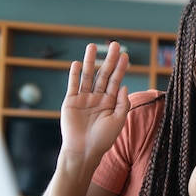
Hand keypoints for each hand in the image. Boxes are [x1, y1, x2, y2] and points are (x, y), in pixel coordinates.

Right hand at [61, 42, 130, 158]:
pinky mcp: (71, 102)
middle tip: (113, 44)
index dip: (120, 68)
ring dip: (90, 61)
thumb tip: (124, 85)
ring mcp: (84, 99)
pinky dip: (74, 74)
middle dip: (108, 60)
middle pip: (104, 74)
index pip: (116, 81)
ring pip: (88, 76)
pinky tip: (77, 63)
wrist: (84, 150)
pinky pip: (73, 85)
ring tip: (92, 46)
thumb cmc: (103, 139)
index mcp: (111, 102)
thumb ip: (123, 103)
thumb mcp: (118, 120)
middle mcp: (98, 98)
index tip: (125, 55)